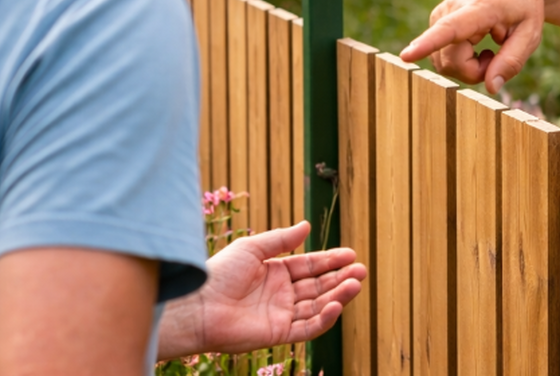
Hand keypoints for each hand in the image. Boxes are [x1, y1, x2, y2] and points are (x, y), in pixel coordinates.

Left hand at [159, 221, 366, 358]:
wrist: (198, 305)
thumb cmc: (219, 273)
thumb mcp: (252, 248)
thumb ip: (281, 240)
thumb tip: (307, 226)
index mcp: (275, 272)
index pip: (310, 266)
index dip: (330, 260)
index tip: (351, 254)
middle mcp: (281, 294)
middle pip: (318, 286)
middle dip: (340, 278)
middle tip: (361, 270)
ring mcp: (281, 314)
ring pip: (317, 306)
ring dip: (338, 296)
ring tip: (356, 284)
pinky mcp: (278, 333)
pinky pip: (307, 328)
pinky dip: (324, 318)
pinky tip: (336, 305)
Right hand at [400, 0, 546, 93]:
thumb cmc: (525, 5)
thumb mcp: (531, 34)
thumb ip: (511, 61)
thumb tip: (490, 87)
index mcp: (480, 8)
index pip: (450, 29)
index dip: (428, 45)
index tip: (407, 55)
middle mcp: (452, 8)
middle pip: (451, 62)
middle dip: (475, 72)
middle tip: (497, 57)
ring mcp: (440, 13)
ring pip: (444, 62)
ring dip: (469, 66)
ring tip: (489, 47)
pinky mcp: (436, 19)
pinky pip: (443, 55)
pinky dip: (462, 59)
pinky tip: (478, 43)